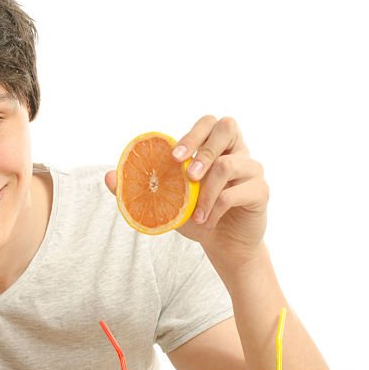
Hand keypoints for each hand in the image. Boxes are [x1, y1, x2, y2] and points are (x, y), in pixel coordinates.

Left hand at [106, 115, 268, 269]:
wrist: (224, 246)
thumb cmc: (197, 218)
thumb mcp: (166, 204)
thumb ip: (139, 189)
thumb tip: (108, 177)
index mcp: (216, 148)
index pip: (209, 123)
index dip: (191, 134)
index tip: (173, 157)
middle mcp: (237, 152)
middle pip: (228, 126)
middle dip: (203, 149)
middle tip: (188, 176)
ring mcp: (252, 170)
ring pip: (230, 164)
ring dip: (207, 192)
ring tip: (196, 214)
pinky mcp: (261, 191)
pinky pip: (239, 191)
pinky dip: (218, 207)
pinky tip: (209, 221)